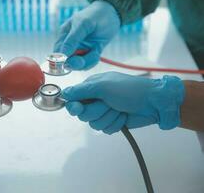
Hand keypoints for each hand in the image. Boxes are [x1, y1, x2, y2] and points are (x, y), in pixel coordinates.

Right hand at [54, 1, 119, 69]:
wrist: (111, 13)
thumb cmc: (94, 16)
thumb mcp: (83, 24)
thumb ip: (72, 40)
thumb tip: (62, 55)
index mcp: (63, 37)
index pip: (57, 54)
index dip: (60, 60)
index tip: (68, 61)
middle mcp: (69, 46)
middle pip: (67, 62)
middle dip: (75, 63)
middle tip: (82, 59)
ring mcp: (79, 51)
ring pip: (79, 65)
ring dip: (87, 61)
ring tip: (95, 50)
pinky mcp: (89, 55)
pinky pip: (88, 64)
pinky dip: (93, 60)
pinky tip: (97, 50)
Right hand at [62, 72, 184, 133]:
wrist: (153, 102)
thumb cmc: (130, 90)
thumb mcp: (103, 86)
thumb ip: (81, 91)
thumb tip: (63, 93)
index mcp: (91, 87)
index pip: (73, 100)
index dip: (75, 106)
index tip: (78, 108)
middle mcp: (95, 99)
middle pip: (83, 115)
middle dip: (97, 111)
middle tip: (109, 103)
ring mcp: (104, 112)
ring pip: (94, 124)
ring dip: (109, 117)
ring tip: (119, 109)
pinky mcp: (112, 122)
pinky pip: (105, 129)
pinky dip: (115, 123)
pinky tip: (123, 116)